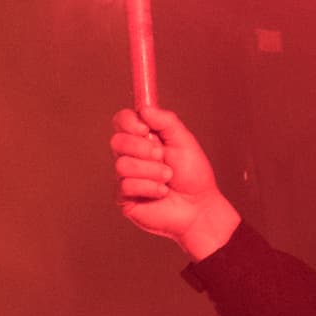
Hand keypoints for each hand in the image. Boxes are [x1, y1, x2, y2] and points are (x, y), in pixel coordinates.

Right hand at [110, 106, 241, 257]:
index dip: (129, 122)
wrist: (198, 206)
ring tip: (167, 178)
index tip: (146, 129)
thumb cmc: (193, 175)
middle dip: (142, 148)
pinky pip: (126, 186)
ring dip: (150, 171)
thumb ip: (165, 121)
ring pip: (122, 165)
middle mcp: (131, 156)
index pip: (121, 121)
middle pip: (117, 141)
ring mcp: (126, 178)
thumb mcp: (183, 140)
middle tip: (162, 156)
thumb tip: (144, 109)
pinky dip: (149, 187)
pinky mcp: (125, 199)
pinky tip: (161, 193)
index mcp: (143, 139)